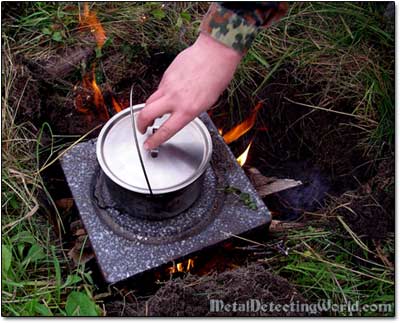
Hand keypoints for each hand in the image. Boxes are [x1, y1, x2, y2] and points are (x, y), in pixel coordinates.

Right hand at [137, 33, 241, 149]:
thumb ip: (189, 110)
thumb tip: (178, 114)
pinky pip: (159, 89)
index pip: (166, 130)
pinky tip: (168, 94)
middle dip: (141, 124)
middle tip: (142, 129)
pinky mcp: (167, 75)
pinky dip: (160, 95)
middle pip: (147, 115)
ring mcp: (168, 86)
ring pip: (150, 101)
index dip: (155, 140)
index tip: (148, 144)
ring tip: (152, 115)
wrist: (215, 53)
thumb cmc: (216, 77)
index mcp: (188, 110)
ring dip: (148, 110)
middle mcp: (175, 99)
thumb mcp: (207, 103)